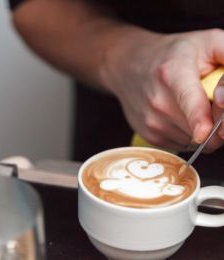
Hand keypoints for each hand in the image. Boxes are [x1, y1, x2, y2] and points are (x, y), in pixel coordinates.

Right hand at [101, 27, 223, 150]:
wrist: (129, 67)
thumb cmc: (170, 55)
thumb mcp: (206, 42)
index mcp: (173, 73)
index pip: (188, 99)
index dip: (199, 118)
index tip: (204, 132)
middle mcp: (157, 101)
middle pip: (200, 128)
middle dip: (217, 122)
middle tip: (210, 101)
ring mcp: (151, 121)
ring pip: (194, 140)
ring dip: (202, 129)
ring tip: (189, 106)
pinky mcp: (149, 135)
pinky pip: (183, 145)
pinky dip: (188, 134)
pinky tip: (179, 115)